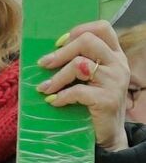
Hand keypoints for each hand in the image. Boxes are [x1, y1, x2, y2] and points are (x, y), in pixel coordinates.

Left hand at [38, 20, 130, 150]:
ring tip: (44, 88)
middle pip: (87, 41)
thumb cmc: (93, 102)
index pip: (102, 28)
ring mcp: (116, 81)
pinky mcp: (109, 100)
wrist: (108, 134)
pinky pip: (78, 91)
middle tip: (44, 64)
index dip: (79, 30)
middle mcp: (118, 64)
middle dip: (61, 52)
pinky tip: (54, 101)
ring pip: (79, 65)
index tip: (59, 43)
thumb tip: (49, 50)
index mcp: (115, 55)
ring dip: (57, 77)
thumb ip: (80, 60)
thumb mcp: (90, 77)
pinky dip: (61, 96)